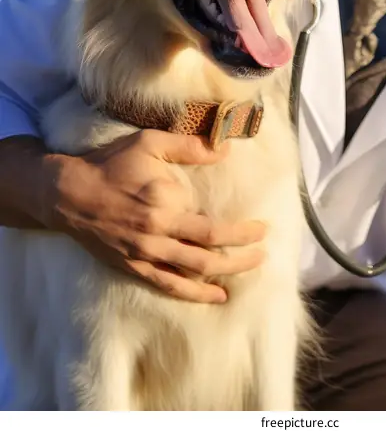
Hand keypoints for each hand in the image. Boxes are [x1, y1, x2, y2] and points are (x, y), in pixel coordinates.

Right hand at [39, 130, 266, 302]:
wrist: (68, 193)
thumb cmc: (110, 164)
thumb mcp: (149, 143)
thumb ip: (187, 146)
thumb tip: (224, 149)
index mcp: (164, 202)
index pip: (212, 225)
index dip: (240, 231)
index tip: (261, 228)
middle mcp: (157, 232)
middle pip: (209, 252)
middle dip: (241, 255)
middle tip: (264, 251)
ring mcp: (144, 254)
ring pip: (193, 272)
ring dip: (225, 275)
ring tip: (250, 271)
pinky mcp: (133, 267)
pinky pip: (168, 285)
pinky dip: (194, 293)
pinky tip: (215, 295)